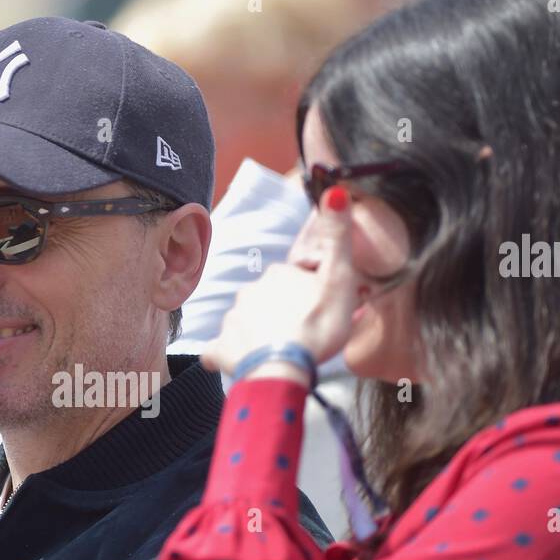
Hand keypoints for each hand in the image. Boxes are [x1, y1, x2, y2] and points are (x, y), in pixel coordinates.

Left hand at [202, 187, 360, 378]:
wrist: (283, 369)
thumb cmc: (317, 326)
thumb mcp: (339, 279)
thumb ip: (337, 237)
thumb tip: (333, 191)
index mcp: (279, 274)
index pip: (294, 276)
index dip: (309, 290)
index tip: (320, 306)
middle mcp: (250, 290)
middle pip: (270, 298)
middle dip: (283, 310)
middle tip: (303, 331)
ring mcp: (232, 319)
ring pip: (247, 320)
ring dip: (260, 330)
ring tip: (279, 349)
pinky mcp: (221, 349)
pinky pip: (220, 348)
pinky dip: (227, 352)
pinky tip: (235, 358)